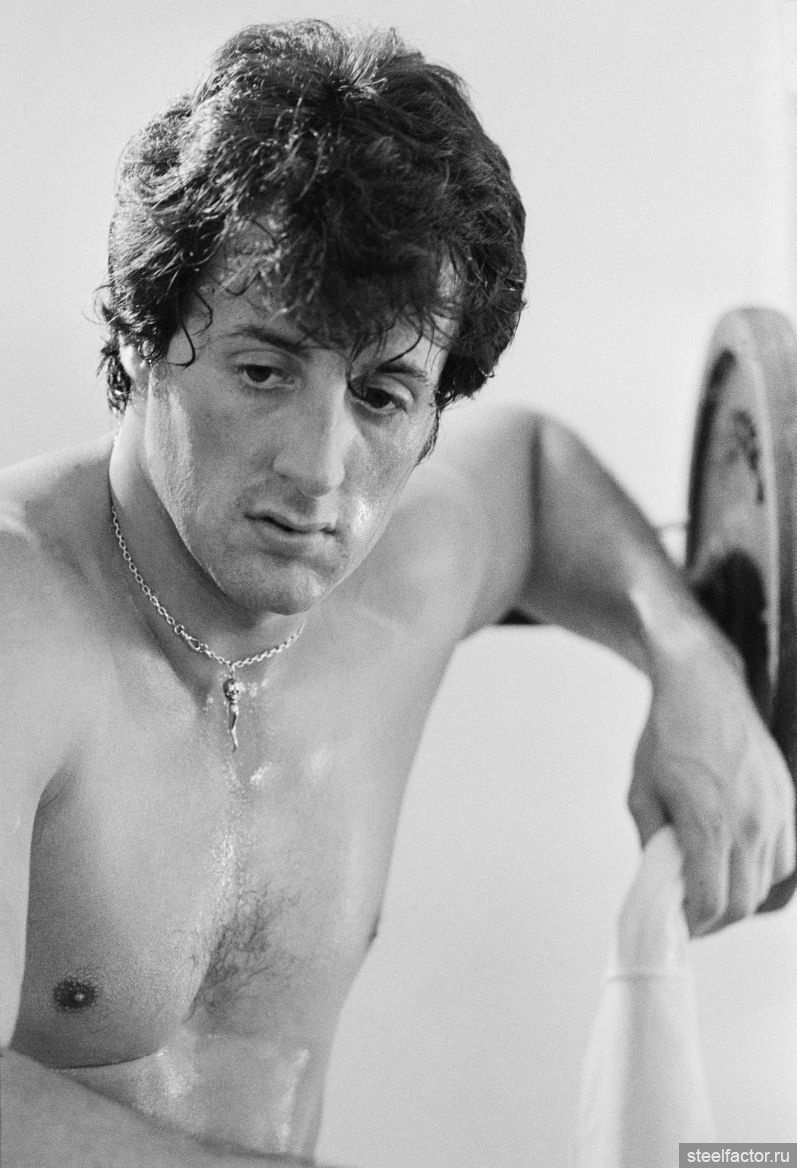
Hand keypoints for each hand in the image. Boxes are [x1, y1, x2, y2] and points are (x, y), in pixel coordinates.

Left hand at [626, 632, 795, 935]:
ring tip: (712, 887)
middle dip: (715, 917)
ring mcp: (776, 812)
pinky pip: (786, 856)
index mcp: (709, 824)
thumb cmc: (665, 736)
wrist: (702, 686)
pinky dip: (765, 871)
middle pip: (743, 902)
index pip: (712, 903)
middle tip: (692, 913)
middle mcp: (750, 823)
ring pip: (768, 883)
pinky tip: (739, 862)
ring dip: (741, 895)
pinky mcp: (788, 800)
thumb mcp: (641, 792)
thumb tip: (662, 884)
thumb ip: (652, 844)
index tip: (679, 924)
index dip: (694, 924)